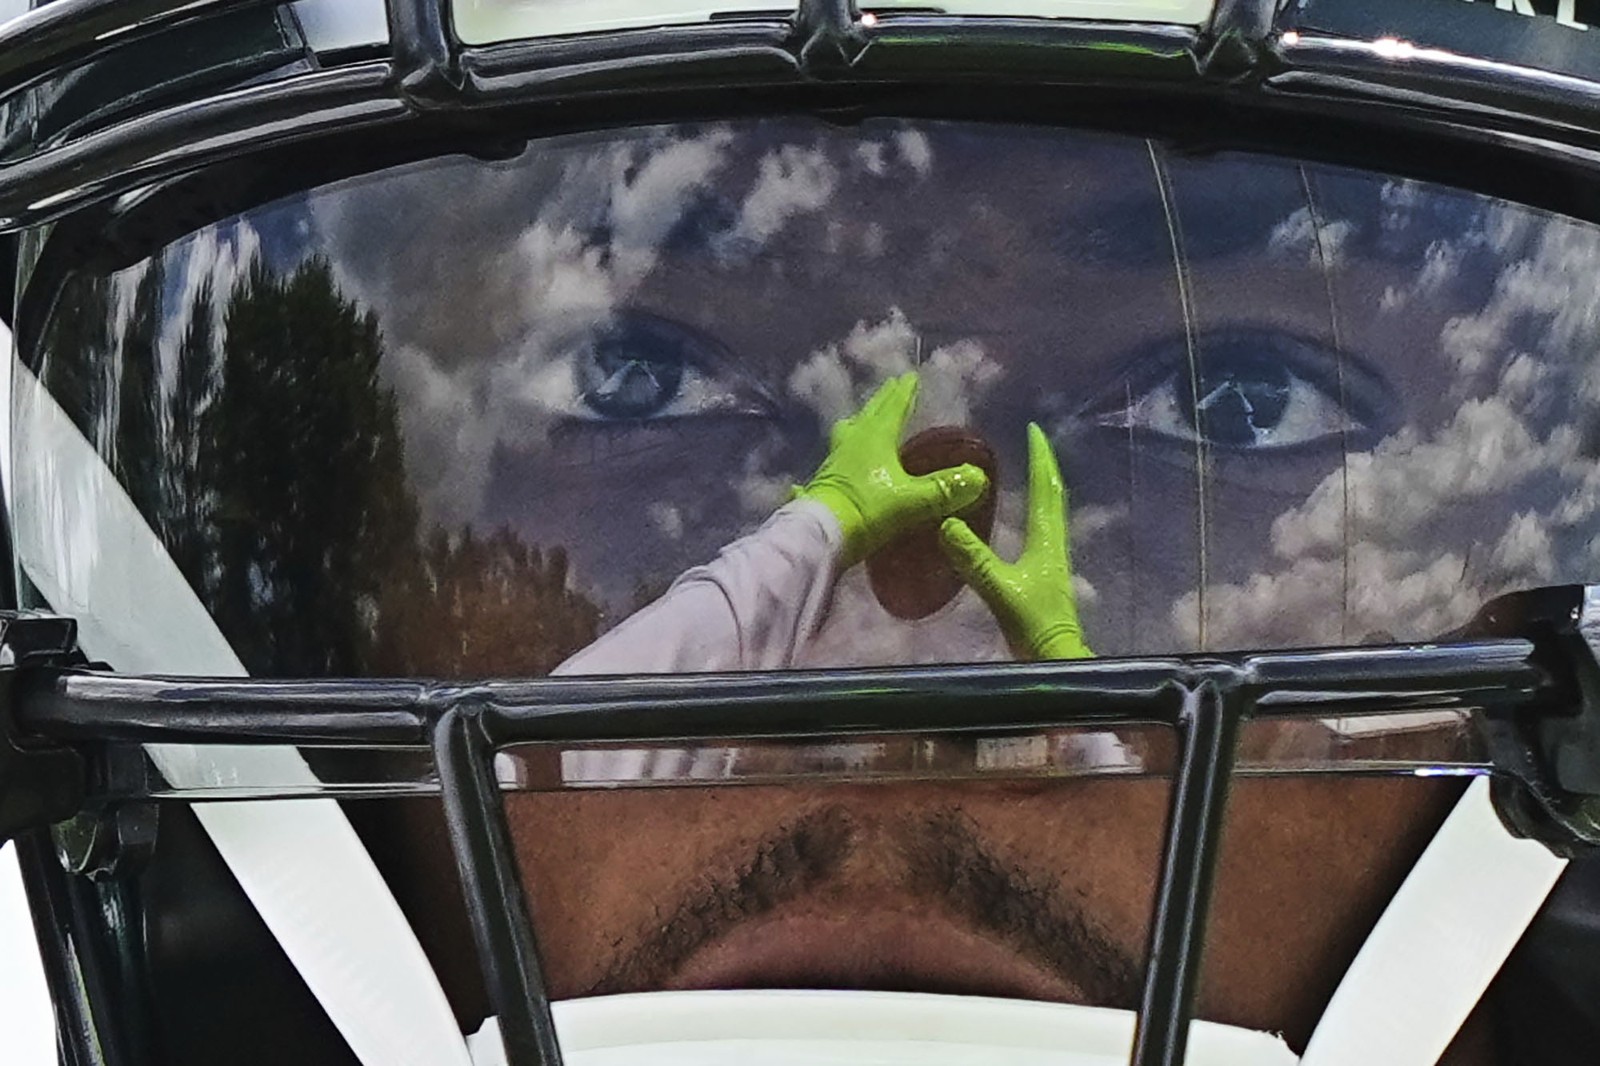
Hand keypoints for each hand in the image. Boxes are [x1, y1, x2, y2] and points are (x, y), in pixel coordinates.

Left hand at [796, 372, 988, 567]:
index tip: (910, 377)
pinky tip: (845, 460)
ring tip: (866, 420)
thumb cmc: (867, 511)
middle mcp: (853, 442)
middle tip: (891, 388)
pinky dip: (848, 448)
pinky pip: (839, 454)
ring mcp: (834, 460)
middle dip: (882, 401)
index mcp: (875, 439)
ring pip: (849, 431)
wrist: (820, 536)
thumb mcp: (911, 501)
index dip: (904, 393)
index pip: (893, 408)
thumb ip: (943, 490)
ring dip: (861, 422)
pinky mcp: (823, 480)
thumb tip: (977, 478)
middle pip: (869, 414)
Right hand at [939, 422, 1091, 660]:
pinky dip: (1034, 511)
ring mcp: (1051, 559)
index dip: (1040, 459)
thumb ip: (974, 559)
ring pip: (1050, 511)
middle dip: (1043, 465)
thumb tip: (946, 525)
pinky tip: (1022, 516)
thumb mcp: (999, 590)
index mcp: (1046, 541)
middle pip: (1053, 495)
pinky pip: (1041, 529)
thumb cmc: (1033, 625)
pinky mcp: (1045, 574)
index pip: (1045, 490)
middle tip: (1033, 440)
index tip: (1035, 431)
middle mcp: (1053, 543)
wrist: (1055, 657)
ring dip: (1041, 486)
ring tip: (1028, 468)